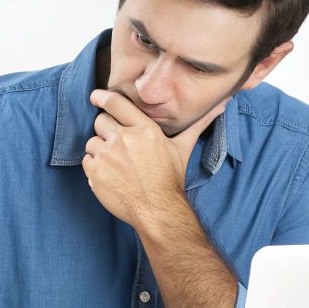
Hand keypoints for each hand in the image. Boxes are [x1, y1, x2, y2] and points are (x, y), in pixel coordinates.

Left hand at [83, 89, 227, 227]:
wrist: (158, 210)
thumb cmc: (170, 179)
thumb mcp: (183, 148)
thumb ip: (197, 125)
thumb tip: (221, 106)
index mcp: (144, 129)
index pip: (115, 103)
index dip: (102, 98)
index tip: (95, 96)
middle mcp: (123, 139)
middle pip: (100, 121)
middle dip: (106, 129)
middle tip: (117, 143)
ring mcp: (107, 156)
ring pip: (92, 142)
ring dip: (100, 150)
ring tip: (115, 162)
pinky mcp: (96, 173)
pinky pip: (87, 160)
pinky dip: (95, 166)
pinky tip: (110, 174)